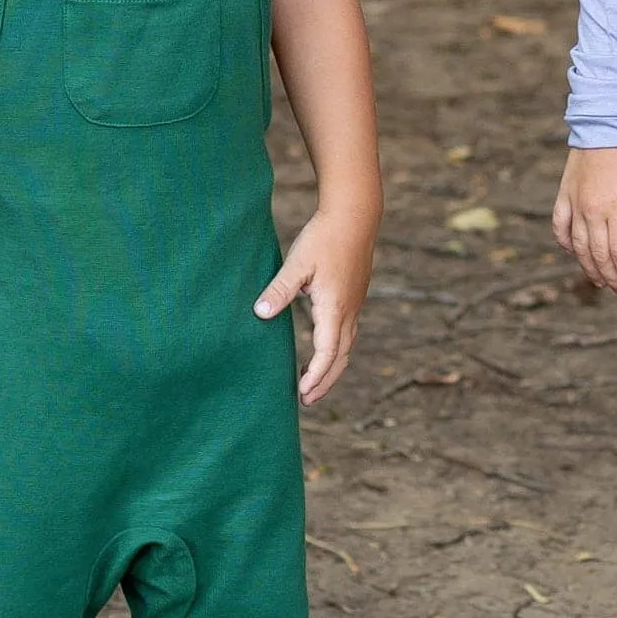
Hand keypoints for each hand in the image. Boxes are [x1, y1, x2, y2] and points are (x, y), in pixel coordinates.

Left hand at [256, 203, 375, 403]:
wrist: (355, 216)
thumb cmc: (325, 237)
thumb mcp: (298, 263)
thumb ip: (280, 289)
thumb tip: (260, 313)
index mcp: (335, 307)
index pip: (327, 353)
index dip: (315, 376)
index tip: (301, 393)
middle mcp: (349, 311)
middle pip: (341, 358)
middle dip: (324, 381)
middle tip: (306, 401)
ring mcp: (354, 305)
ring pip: (346, 347)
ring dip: (330, 367)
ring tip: (309, 383)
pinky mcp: (354, 297)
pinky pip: (346, 333)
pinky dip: (334, 350)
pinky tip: (320, 347)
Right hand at [552, 144, 616, 295]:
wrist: (607, 118)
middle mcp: (592, 209)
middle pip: (598, 255)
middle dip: (611, 277)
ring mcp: (575, 202)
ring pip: (578, 246)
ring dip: (589, 267)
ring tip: (600, 281)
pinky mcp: (564, 192)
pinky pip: (559, 225)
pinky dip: (566, 243)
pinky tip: (574, 253)